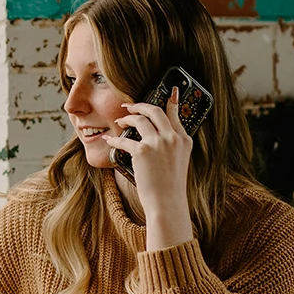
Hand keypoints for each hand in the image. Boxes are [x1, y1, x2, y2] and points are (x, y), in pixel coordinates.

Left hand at [102, 88, 194, 249]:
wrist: (167, 203)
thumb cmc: (170, 187)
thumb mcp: (179, 162)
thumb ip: (172, 146)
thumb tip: (157, 136)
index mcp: (184, 140)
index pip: (175, 114)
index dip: (171, 100)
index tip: (170, 91)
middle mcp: (172, 138)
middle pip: (155, 110)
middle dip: (140, 106)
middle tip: (130, 107)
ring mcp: (158, 143)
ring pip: (139, 119)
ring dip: (127, 119)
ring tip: (120, 122)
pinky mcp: (142, 151)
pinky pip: (124, 140)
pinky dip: (114, 140)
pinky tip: (109, 141)